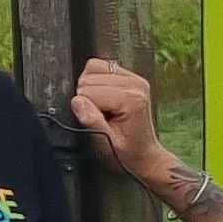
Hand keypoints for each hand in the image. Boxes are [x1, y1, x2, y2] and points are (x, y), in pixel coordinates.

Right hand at [70, 59, 173, 185]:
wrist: (144, 154)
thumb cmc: (127, 152)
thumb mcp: (106, 144)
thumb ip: (92, 122)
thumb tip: (78, 101)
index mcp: (131, 99)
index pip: (88, 91)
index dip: (86, 109)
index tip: (98, 123)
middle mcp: (135, 84)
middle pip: (89, 78)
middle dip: (87, 97)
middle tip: (101, 116)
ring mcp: (134, 78)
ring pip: (92, 68)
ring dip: (90, 87)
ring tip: (102, 107)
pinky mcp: (130, 76)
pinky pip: (101, 66)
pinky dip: (95, 79)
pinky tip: (103, 97)